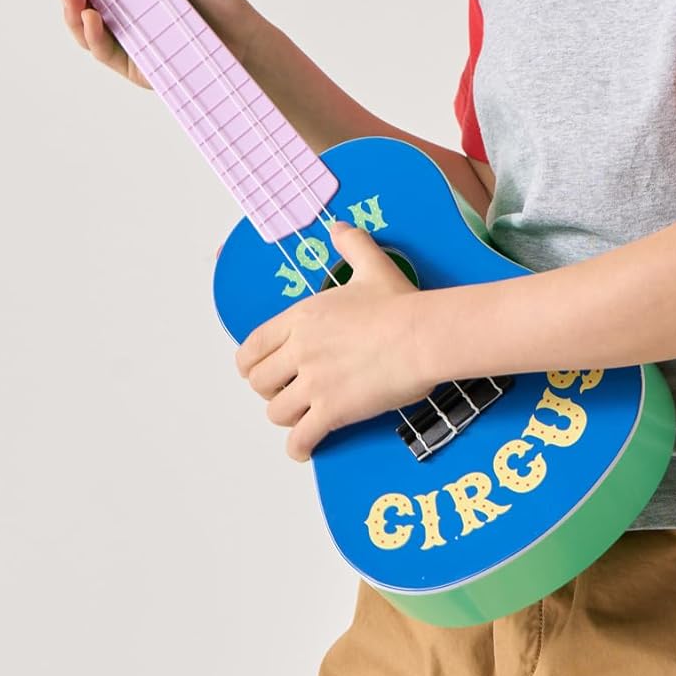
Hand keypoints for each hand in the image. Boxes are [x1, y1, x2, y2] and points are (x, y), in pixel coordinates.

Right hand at [55, 0, 267, 87]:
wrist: (245, 41)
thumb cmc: (220, 4)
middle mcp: (128, 17)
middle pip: (85, 6)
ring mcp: (130, 42)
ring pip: (87, 31)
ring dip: (73, 14)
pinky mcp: (135, 66)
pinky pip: (105, 52)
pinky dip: (93, 36)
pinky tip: (92, 19)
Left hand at [234, 222, 435, 462]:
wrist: (423, 335)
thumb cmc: (400, 303)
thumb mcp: (373, 265)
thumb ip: (351, 244)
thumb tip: (340, 227)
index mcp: (301, 316)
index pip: (252, 348)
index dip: (252, 364)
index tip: (262, 371)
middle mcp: (299, 349)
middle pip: (259, 382)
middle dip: (271, 390)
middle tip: (290, 391)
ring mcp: (314, 383)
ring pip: (276, 412)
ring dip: (287, 417)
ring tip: (302, 416)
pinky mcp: (332, 411)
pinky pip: (299, 439)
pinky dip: (298, 448)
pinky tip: (306, 448)